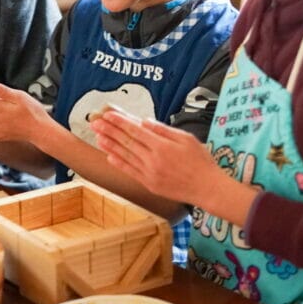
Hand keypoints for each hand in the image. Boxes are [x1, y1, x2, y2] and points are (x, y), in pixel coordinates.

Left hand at [90, 110, 219, 205]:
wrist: (207, 188)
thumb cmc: (201, 161)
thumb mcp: (186, 139)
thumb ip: (164, 130)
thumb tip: (144, 122)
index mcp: (162, 147)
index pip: (135, 131)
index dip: (120, 122)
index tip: (108, 115)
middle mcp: (153, 160)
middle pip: (127, 142)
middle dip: (109, 131)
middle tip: (95, 122)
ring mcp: (150, 174)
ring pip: (125, 156)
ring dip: (110, 145)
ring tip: (97, 136)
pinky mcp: (150, 184)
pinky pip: (130, 172)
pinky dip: (119, 163)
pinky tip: (109, 155)